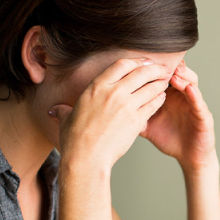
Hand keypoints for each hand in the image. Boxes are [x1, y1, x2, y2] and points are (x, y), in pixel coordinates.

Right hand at [48, 58, 168, 170]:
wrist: (86, 157)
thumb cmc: (74, 140)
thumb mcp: (66, 119)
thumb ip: (63, 110)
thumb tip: (54, 111)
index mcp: (96, 87)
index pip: (122, 64)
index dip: (136, 61)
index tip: (144, 63)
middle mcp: (113, 92)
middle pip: (141, 72)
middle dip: (154, 68)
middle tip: (162, 69)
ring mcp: (126, 105)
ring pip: (151, 87)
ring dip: (160, 83)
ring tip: (164, 82)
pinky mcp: (136, 120)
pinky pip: (153, 104)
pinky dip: (159, 99)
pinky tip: (161, 98)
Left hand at [141, 61, 216, 171]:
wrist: (188, 156)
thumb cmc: (170, 138)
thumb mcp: (147, 125)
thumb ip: (134, 114)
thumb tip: (113, 109)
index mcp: (169, 95)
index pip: (161, 77)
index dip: (152, 70)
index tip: (140, 64)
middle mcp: (182, 96)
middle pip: (177, 75)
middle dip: (168, 68)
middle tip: (157, 63)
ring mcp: (194, 104)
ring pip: (191, 84)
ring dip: (183, 77)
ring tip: (174, 73)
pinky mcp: (204, 116)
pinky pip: (200, 103)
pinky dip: (195, 95)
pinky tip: (189, 90)